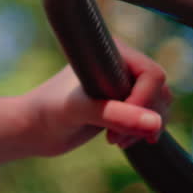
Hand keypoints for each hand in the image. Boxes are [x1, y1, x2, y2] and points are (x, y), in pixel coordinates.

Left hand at [22, 41, 172, 156]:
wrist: (32, 129)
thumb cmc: (48, 111)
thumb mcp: (80, 111)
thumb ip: (116, 115)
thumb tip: (156, 124)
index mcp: (110, 51)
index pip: (151, 74)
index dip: (144, 101)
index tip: (122, 125)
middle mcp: (120, 64)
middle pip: (159, 92)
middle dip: (144, 119)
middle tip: (115, 138)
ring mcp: (123, 85)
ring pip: (159, 107)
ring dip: (145, 129)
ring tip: (115, 140)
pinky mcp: (123, 105)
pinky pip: (151, 118)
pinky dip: (142, 132)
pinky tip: (120, 141)